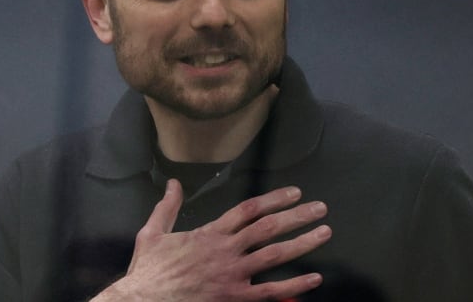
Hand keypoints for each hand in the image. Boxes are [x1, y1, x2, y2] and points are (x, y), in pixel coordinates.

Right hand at [92, 179, 331, 300]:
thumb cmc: (148, 271)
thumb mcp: (152, 232)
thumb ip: (167, 206)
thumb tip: (173, 182)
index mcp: (209, 233)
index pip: (248, 210)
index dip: (274, 199)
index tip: (295, 193)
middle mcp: (225, 250)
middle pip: (268, 228)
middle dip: (297, 216)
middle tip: (321, 208)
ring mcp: (232, 275)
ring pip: (274, 255)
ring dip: (302, 243)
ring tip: (324, 232)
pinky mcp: (233, 298)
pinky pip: (270, 292)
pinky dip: (294, 285)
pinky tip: (314, 278)